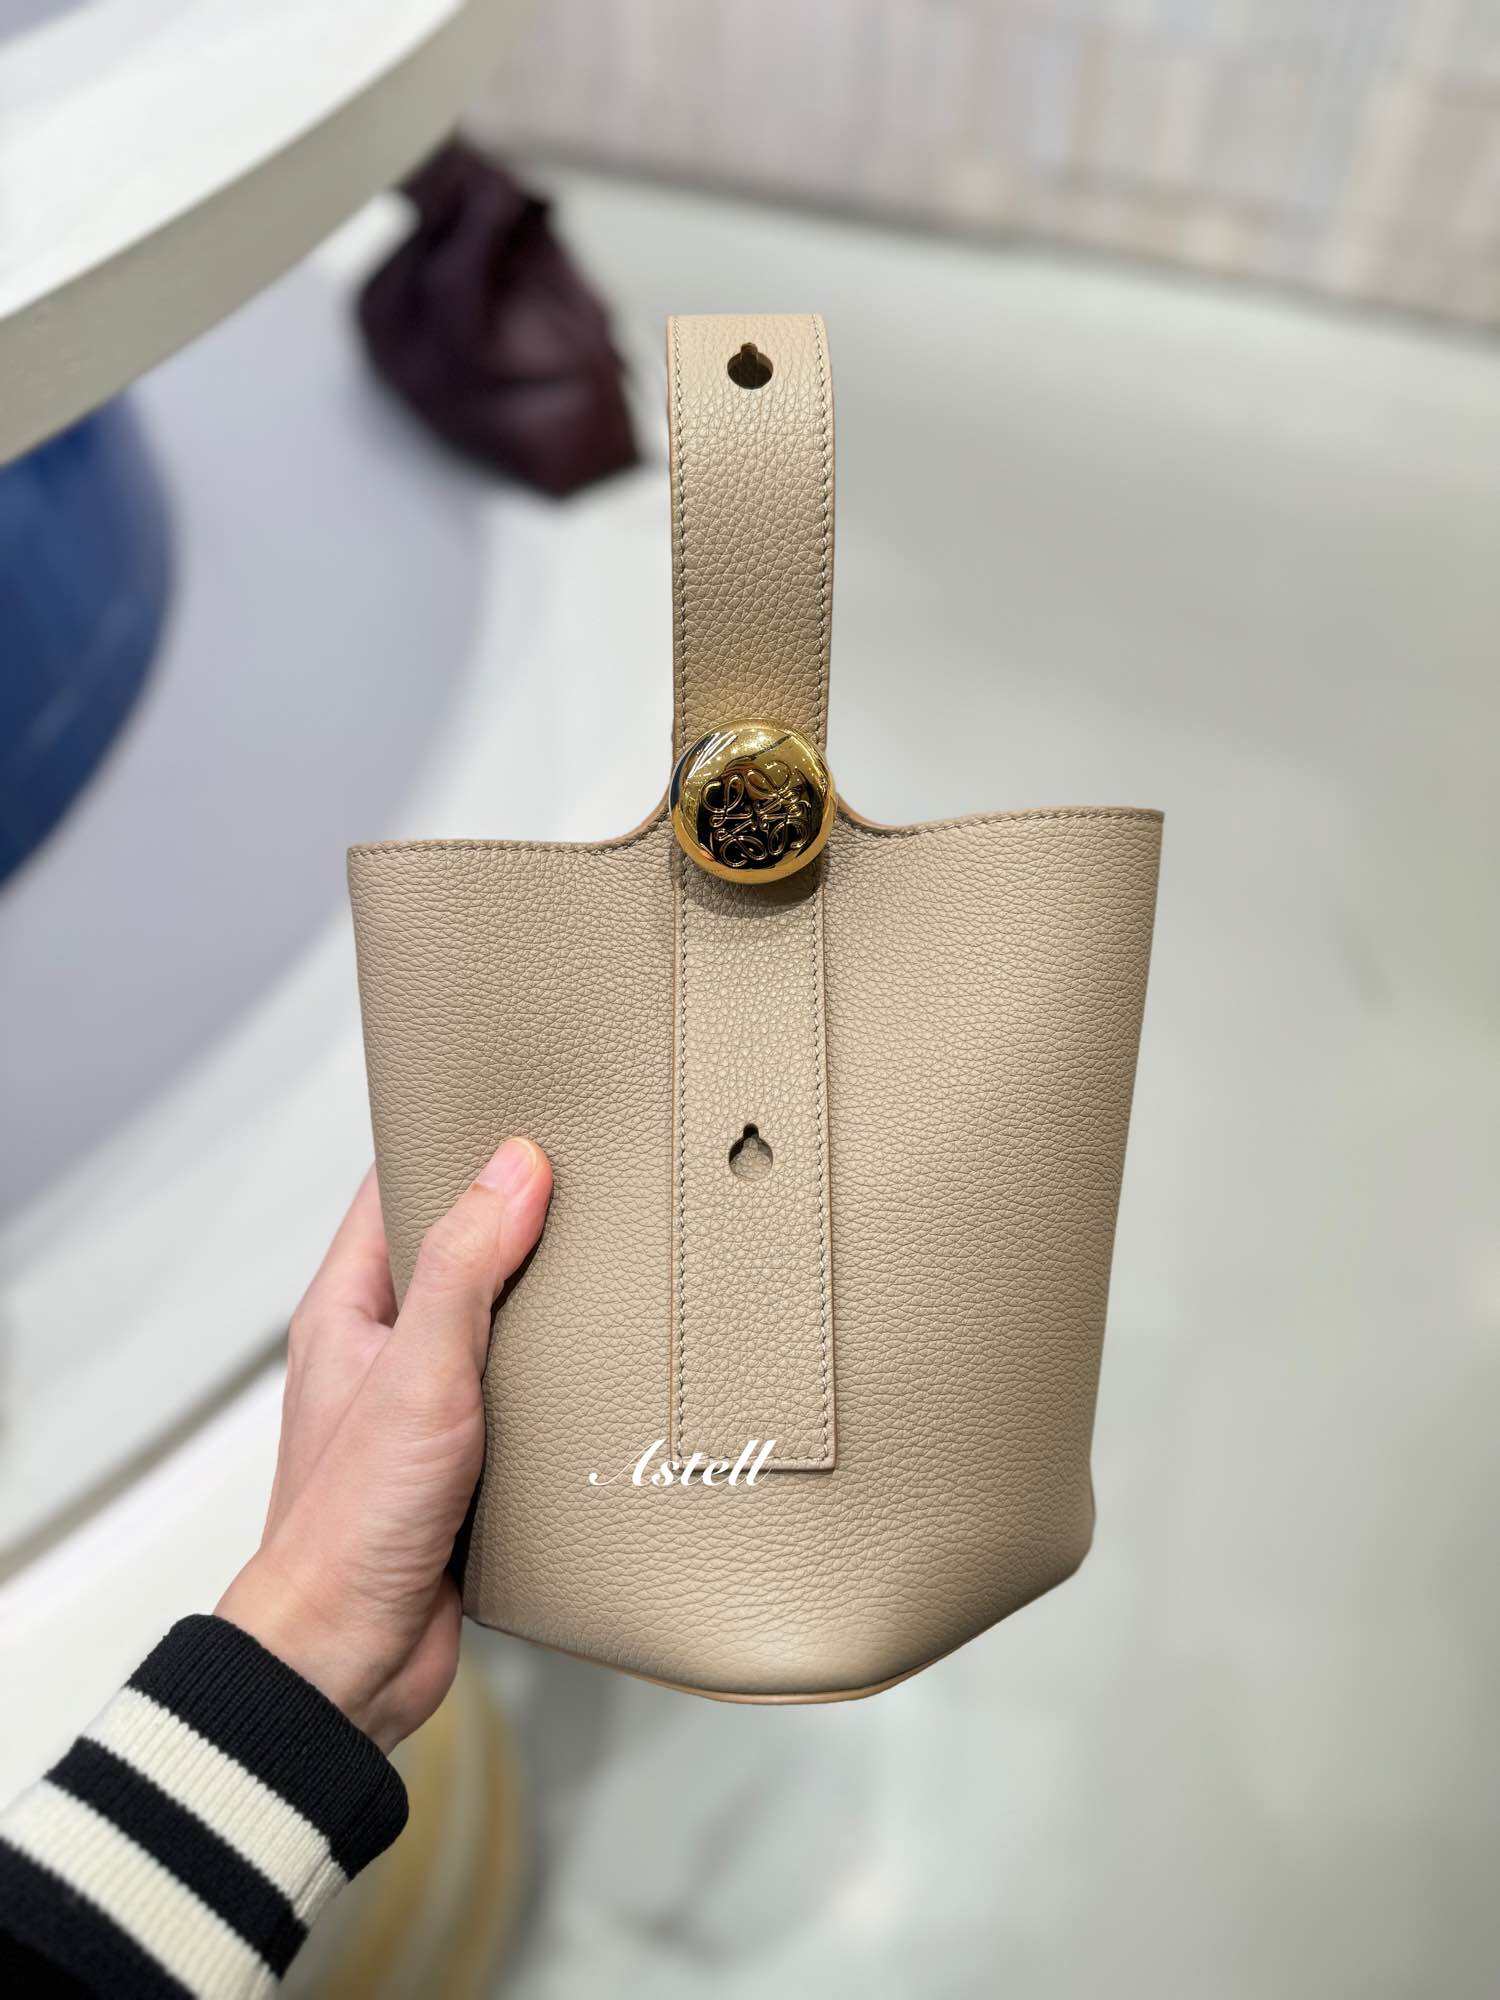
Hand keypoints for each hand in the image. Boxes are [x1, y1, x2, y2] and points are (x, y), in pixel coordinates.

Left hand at [217, 1137, 551, 1750]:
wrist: (347, 1660)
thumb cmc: (348, 1524)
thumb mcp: (417, 1372)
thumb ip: (462, 1266)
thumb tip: (513, 1166)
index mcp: (348, 1310)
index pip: (396, 1190)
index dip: (454, 1145)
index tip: (522, 1114)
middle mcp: (384, 1351)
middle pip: (459, 1253)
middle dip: (523, 1223)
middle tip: (594, 1184)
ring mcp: (426, 1409)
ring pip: (498, 1328)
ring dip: (550, 1309)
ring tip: (617, 1268)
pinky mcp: (468, 1466)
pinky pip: (523, 1400)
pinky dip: (565, 1385)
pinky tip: (611, 1374)